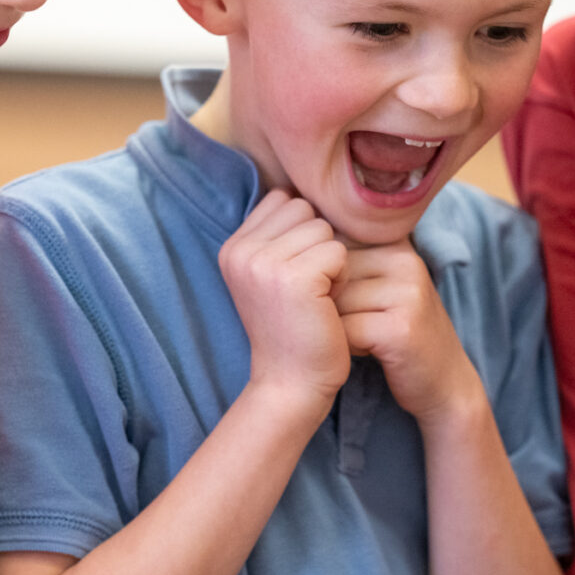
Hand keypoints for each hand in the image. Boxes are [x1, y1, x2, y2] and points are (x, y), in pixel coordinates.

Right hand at [219, 190, 349, 404]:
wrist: (291, 383)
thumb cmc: (293, 329)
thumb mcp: (274, 276)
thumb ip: (280, 235)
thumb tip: (311, 191)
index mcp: (233, 247)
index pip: (284, 201)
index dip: (303, 235)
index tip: (296, 277)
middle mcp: (241, 250)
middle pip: (304, 209)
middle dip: (318, 244)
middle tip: (308, 290)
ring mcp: (264, 262)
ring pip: (323, 228)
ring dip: (331, 261)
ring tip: (316, 298)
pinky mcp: (294, 277)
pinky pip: (337, 251)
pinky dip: (341, 277)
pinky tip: (325, 305)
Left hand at [333, 240, 481, 423]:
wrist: (444, 383)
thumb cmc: (397, 332)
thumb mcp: (377, 285)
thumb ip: (344, 259)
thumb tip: (290, 242)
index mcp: (394, 242)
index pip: (330, 246)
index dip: (325, 280)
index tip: (345, 301)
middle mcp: (404, 259)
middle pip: (329, 273)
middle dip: (328, 304)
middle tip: (356, 323)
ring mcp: (407, 291)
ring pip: (333, 301)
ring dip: (335, 327)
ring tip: (362, 336)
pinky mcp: (402, 327)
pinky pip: (345, 330)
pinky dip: (344, 346)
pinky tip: (366, 350)